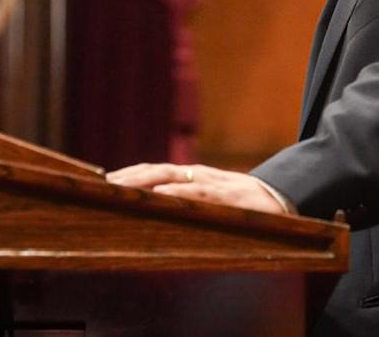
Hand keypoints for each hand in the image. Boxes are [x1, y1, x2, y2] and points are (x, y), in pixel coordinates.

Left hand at [106, 163, 285, 213]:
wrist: (279, 199)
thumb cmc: (240, 203)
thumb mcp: (208, 201)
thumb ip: (185, 201)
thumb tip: (157, 209)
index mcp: (189, 177)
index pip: (152, 172)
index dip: (127, 175)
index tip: (100, 181)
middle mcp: (195, 175)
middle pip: (154, 171)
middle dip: (126, 177)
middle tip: (99, 184)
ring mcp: (209, 183)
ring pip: (170, 178)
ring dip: (143, 181)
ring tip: (119, 187)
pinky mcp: (224, 195)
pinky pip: (197, 192)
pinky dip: (177, 192)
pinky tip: (160, 195)